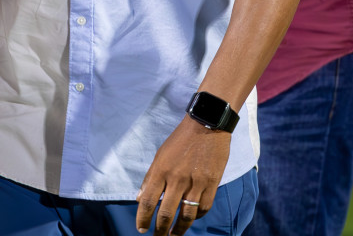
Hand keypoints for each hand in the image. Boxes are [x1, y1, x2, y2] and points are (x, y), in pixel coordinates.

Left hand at [135, 116, 232, 234]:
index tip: (141, 229)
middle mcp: (177, 179)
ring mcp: (196, 183)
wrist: (207, 126)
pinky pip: (204, 208)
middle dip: (160, 230)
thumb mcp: (160, 155)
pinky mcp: (212, 184)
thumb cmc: (180, 140)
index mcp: (161, 170)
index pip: (147, 200)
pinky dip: (197, 216)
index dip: (143, 218)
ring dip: (179, 229)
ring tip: (174, 235)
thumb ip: (150, 177)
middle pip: (166, 212)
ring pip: (187, 215)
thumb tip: (140, 197)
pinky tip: (191, 219)